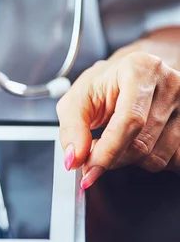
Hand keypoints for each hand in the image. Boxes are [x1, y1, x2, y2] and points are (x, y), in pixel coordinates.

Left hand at [57, 52, 179, 188]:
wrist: (133, 76)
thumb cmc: (105, 85)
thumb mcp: (77, 99)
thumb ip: (71, 128)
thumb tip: (74, 158)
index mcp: (140, 70)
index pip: (129, 121)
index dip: (107, 152)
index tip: (89, 171)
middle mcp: (170, 84)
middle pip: (142, 144)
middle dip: (112, 157)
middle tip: (94, 150)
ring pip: (157, 157)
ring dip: (130, 160)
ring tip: (118, 140)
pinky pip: (173, 161)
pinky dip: (149, 161)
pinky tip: (138, 144)